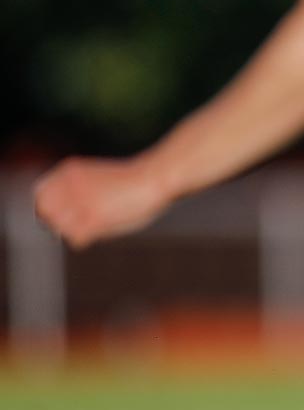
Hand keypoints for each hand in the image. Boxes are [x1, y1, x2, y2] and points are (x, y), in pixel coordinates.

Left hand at [34, 157, 172, 249]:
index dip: (50, 207)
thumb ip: (73, 189)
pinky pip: (76, 240)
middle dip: (57, 221)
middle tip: (80, 222)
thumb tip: (56, 218)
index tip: (67, 213)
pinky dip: (86, 240)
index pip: (40, 194)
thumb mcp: (94, 177)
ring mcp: (81, 202)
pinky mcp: (94, 219)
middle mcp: (69, 184)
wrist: (156, 177)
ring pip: (59, 228)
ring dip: (74, 231)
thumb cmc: (132, 181)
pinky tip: (104, 228)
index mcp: (68, 170)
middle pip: (45, 213)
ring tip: (97, 223)